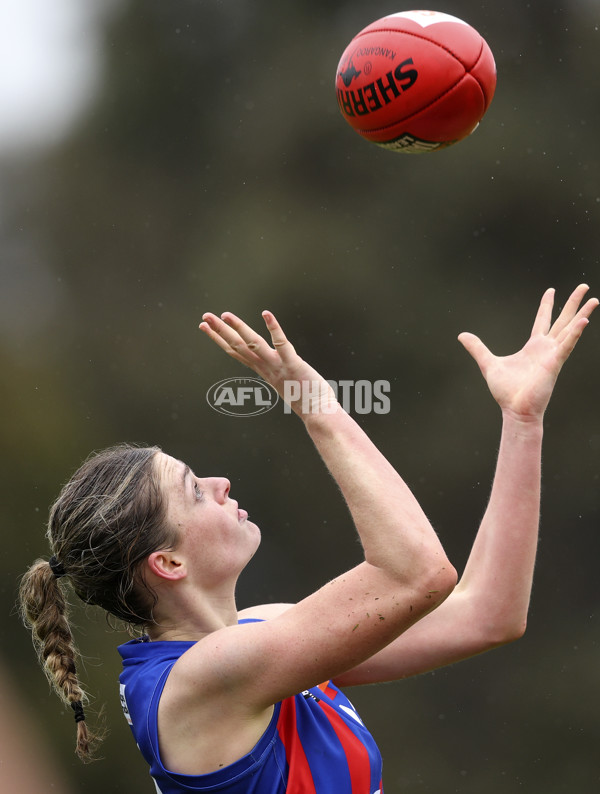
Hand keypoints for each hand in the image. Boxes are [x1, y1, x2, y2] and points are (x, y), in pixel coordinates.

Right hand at [199, 310, 336, 414]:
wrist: (319, 415)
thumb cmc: (308, 399)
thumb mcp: (286, 383)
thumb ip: (279, 373)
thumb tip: (277, 369)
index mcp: (264, 371)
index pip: (236, 352)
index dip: (220, 339)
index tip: (205, 328)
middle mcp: (266, 368)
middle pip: (237, 347)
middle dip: (219, 331)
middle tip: (204, 317)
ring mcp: (278, 366)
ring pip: (253, 344)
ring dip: (238, 328)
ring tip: (224, 314)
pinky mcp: (293, 364)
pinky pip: (281, 344)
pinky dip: (273, 328)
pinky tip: (266, 313)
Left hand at [458, 284, 597, 420]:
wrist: (515, 410)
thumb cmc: (506, 391)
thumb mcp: (488, 363)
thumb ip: (477, 348)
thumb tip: (462, 335)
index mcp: (533, 347)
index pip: (542, 320)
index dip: (547, 305)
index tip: (552, 290)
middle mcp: (546, 348)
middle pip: (562, 320)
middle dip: (572, 303)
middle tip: (584, 287)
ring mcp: (552, 355)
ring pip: (570, 329)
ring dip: (582, 314)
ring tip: (594, 300)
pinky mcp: (554, 364)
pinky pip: (567, 345)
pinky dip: (575, 333)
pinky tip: (583, 320)